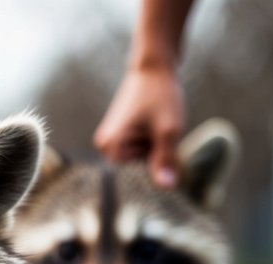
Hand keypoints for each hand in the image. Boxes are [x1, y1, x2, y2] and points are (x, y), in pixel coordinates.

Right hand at [93, 65, 184, 186]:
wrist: (154, 66)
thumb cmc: (160, 95)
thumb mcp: (169, 130)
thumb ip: (166, 160)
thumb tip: (167, 187)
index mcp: (111, 146)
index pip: (140, 175)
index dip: (158, 160)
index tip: (159, 134)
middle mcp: (104, 145)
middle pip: (139, 168)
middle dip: (156, 153)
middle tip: (159, 126)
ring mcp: (109, 140)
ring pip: (142, 159)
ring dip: (156, 146)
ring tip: (156, 122)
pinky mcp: (118, 135)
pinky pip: (141, 149)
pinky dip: (153, 140)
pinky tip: (153, 122)